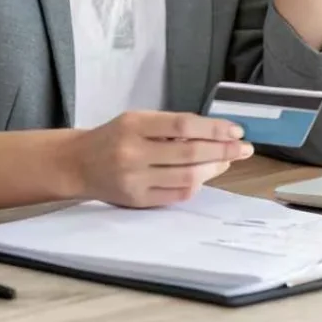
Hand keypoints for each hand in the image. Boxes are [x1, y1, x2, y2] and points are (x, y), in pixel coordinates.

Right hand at [65, 110, 253, 207]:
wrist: (77, 164)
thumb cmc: (113, 137)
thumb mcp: (136, 120)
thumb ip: (170, 126)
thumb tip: (214, 135)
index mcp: (134, 125)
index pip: (183, 125)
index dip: (213, 129)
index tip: (236, 130)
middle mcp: (133, 152)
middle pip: (189, 152)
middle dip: (223, 150)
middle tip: (245, 148)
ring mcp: (135, 180)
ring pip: (186, 177)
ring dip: (213, 169)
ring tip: (228, 161)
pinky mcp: (137, 201)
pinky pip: (176, 195)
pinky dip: (195, 184)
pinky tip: (205, 175)